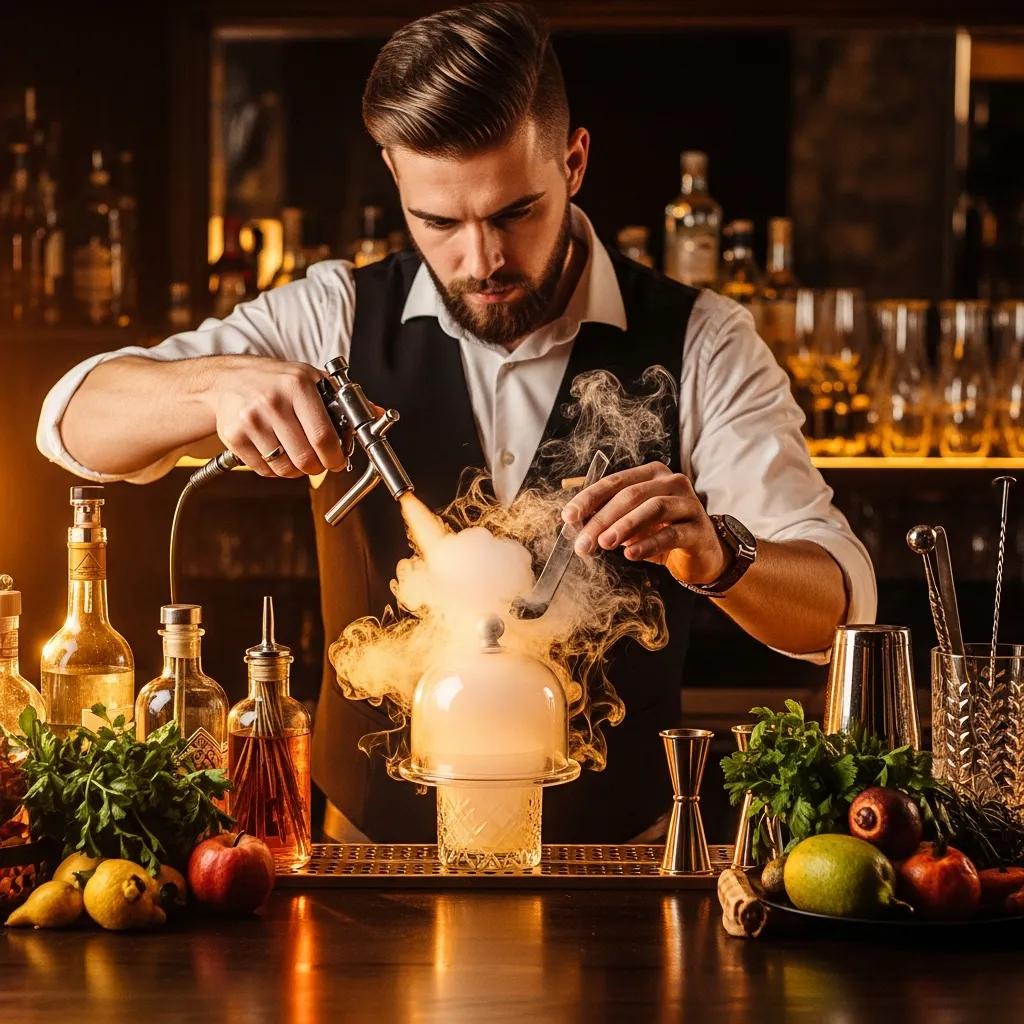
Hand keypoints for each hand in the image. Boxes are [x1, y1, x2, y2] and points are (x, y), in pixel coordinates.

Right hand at [204, 357, 347, 478]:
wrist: (228, 379)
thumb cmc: (277, 381)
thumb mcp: (312, 380)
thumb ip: (346, 400)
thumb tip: (380, 415)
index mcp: (298, 385)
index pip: (323, 436)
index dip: (335, 457)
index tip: (338, 461)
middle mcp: (273, 401)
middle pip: (305, 458)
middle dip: (318, 467)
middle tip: (319, 463)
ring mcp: (251, 420)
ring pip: (285, 468)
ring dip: (297, 470)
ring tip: (297, 455)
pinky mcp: (234, 436)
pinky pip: (265, 470)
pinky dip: (275, 469)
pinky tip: (276, 452)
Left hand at [561, 462, 729, 585]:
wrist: (702, 554)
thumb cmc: (662, 533)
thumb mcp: (632, 524)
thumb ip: (609, 519)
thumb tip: (576, 525)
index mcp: (651, 475)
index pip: (614, 482)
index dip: (589, 498)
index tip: (568, 516)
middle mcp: (671, 482)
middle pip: (631, 495)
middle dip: (602, 519)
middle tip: (583, 542)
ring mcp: (688, 503)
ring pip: (653, 508)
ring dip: (624, 526)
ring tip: (604, 544)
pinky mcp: (699, 528)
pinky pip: (671, 534)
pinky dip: (648, 544)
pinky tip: (631, 554)